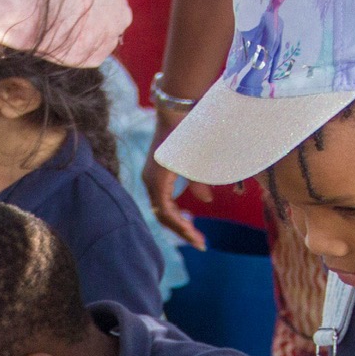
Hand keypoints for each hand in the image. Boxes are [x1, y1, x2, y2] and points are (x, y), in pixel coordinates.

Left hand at [142, 111, 211, 248]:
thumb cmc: (189, 132)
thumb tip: (205, 200)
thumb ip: (197, 183)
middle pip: (163, 216)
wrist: (180, 111)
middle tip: (200, 244)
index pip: (166, 209)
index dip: (181, 224)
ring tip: (197, 240)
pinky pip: (165, 207)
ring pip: (163, 214)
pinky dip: (178, 219)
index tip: (197, 236)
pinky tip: (190, 228)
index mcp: (157, 179)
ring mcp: (151, 180)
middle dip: (183, 231)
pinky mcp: (156, 178)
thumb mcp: (195, 164)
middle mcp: (150, 181)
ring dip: (182, 228)